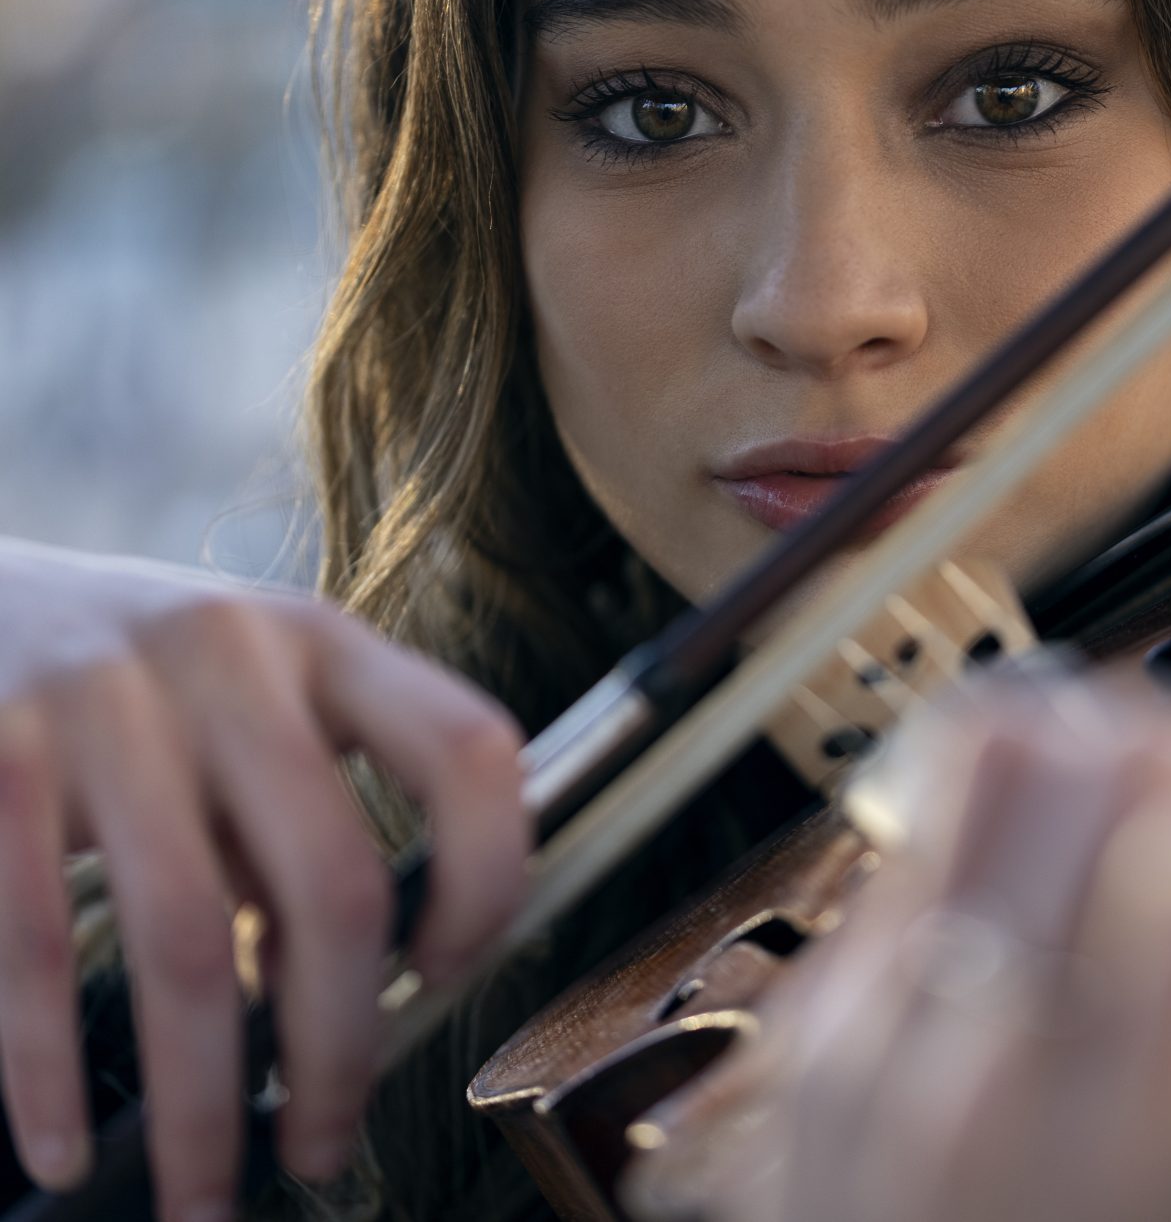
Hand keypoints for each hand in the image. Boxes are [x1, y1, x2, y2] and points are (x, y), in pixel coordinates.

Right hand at [0, 538, 527, 1220]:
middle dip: (338, 1046)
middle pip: (334, 881)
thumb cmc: (139, 686)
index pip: (470, 752)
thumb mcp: (250, 702)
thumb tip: (370, 995)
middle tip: (325, 1140)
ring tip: (205, 1190)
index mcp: (325, 641)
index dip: (489, 880)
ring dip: (204, 1097)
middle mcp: (229, 656)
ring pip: (189, 939)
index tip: (447, 973)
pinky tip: (69, 1145)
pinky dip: (47, 1070)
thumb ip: (311, 813)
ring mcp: (103, 702)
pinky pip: (36, 947)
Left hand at [688, 679, 1170, 1221]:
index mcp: (1135, 1146)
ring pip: (997, 750)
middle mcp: (994, 1067)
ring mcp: (880, 1028)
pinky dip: (996, 818)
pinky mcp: (815, 1018)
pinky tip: (1039, 872)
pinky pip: (916, 830)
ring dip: (1089, 748)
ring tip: (1136, 804)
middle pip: (1111, 766)